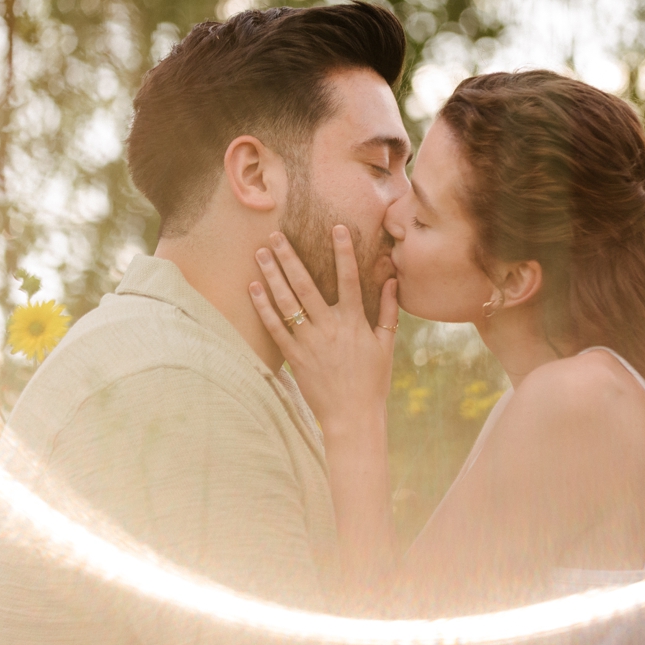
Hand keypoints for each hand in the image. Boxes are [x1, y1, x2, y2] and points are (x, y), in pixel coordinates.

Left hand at [248, 225, 397, 437]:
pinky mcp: (294, 357)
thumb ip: (388, 311)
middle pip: (306, 284)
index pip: (349, 279)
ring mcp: (310, 342)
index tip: (336, 228)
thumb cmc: (372, 381)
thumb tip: (392, 281)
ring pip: (287, 302)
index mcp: (354, 322)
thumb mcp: (386, 345)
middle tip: (275, 235)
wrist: (353, 416)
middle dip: (289, 257)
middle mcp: (330, 327)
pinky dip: (263, 307)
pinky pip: (275, 328)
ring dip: (272, 275)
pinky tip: (253, 288)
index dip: (343, 252)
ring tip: (259, 254)